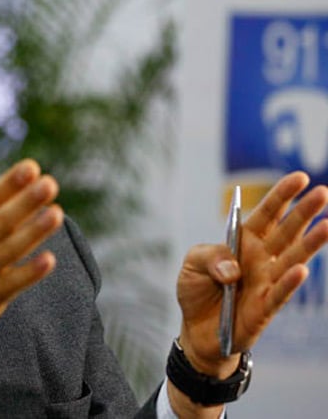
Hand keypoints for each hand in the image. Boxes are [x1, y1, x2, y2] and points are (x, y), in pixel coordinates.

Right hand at [0, 143, 62, 399]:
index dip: (9, 184)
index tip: (31, 167)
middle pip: (0, 222)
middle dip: (25, 203)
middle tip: (49, 183)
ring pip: (9, 251)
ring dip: (32, 233)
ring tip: (56, 214)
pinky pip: (11, 286)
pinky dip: (28, 273)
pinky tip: (48, 260)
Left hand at [176, 172, 327, 376]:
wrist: (196, 328)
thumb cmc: (197, 290)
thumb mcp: (193, 264)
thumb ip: (210, 257)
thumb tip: (233, 269)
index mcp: (245, 241)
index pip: (267, 214)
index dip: (282, 196)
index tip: (299, 178)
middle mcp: (262, 259)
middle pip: (286, 231)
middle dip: (304, 212)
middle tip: (323, 192)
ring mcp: (266, 282)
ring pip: (292, 259)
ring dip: (310, 243)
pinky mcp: (264, 308)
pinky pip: (279, 294)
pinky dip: (289, 283)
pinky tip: (301, 270)